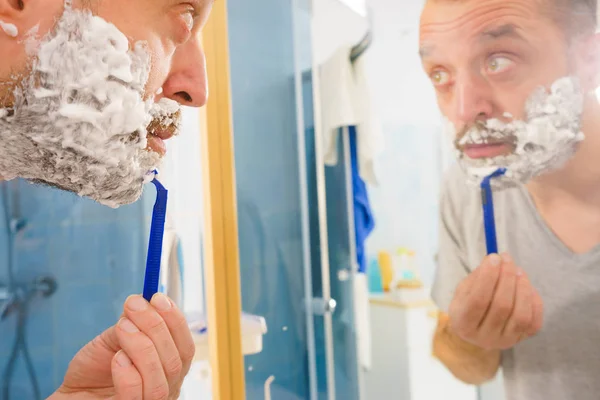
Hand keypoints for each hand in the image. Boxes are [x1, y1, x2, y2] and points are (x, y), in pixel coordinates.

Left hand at [50, 294, 195, 399]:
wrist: (71, 395)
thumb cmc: (95, 371)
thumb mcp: (114, 341)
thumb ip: (131, 325)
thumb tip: (142, 302)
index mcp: (169, 370)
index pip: (185, 347)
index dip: (175, 321)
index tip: (157, 297)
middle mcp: (167, 389)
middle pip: (175, 360)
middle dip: (156, 326)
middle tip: (133, 305)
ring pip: (160, 379)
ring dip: (142, 346)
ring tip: (122, 327)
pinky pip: (135, 395)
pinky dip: (128, 373)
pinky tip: (117, 358)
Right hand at [448, 253, 543, 349]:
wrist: (478, 332)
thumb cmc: (468, 306)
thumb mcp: (463, 291)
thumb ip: (477, 277)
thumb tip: (495, 259)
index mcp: (463, 324)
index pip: (477, 300)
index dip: (487, 277)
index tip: (494, 257)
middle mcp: (484, 337)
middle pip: (501, 306)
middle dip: (507, 277)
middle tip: (507, 259)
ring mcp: (505, 341)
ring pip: (521, 315)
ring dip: (522, 288)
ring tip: (518, 271)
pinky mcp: (522, 340)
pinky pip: (534, 321)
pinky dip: (534, 301)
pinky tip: (527, 286)